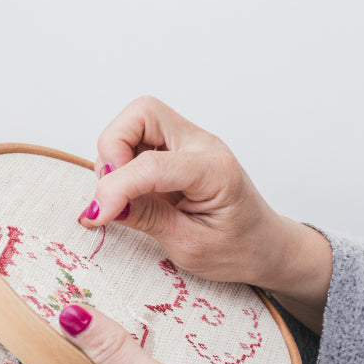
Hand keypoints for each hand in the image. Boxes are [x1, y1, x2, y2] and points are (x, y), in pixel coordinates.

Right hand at [83, 96, 331, 332]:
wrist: (266, 248)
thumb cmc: (239, 250)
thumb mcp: (190, 246)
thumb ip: (147, 218)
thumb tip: (103, 203)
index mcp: (215, 170)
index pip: (152, 163)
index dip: (116, 187)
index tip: (96, 215)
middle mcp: (203, 145)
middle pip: (142, 114)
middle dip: (113, 148)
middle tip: (115, 192)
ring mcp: (191, 143)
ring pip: (135, 121)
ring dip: (116, 155)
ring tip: (128, 197)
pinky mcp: (179, 150)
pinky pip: (140, 138)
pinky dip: (124, 160)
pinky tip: (135, 192)